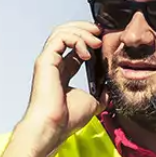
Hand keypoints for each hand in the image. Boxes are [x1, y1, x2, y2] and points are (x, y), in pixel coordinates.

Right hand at [21, 21, 105, 152]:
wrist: (54, 127)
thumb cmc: (68, 119)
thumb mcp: (93, 102)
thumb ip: (101, 92)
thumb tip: (110, 87)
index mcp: (63, 72)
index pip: (74, 46)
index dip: (89, 39)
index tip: (104, 41)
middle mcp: (54, 63)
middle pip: (67, 33)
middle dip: (86, 29)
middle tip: (101, 34)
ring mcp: (48, 61)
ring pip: (62, 31)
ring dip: (82, 32)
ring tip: (96, 41)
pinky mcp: (45, 60)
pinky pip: (60, 38)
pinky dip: (76, 40)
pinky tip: (87, 53)